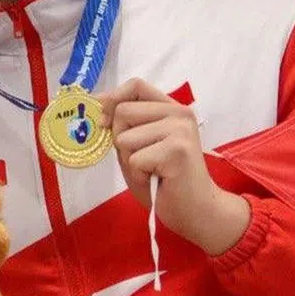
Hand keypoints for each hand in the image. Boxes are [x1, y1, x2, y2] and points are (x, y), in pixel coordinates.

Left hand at [98, 78, 249, 254]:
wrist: (196, 210)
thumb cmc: (164, 180)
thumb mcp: (138, 146)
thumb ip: (123, 124)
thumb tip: (98, 102)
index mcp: (171, 108)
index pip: (136, 85)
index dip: (113, 99)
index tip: (105, 121)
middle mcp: (179, 113)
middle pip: (123, 111)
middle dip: (120, 139)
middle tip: (142, 159)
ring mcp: (180, 130)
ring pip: (125, 137)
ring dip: (130, 160)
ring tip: (152, 169)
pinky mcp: (178, 150)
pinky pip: (134, 159)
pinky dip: (138, 175)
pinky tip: (158, 179)